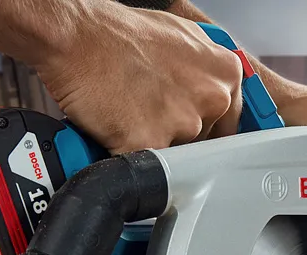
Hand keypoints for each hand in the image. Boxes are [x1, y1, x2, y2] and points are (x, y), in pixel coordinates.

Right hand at [33, 4, 243, 153]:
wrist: (75, 36)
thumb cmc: (119, 34)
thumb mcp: (182, 38)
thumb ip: (208, 72)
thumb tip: (218, 97)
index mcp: (225, 74)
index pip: (230, 123)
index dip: (207, 131)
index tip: (195, 136)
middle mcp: (212, 99)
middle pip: (203, 143)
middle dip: (178, 138)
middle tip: (148, 115)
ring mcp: (183, 124)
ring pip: (176, 158)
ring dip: (154, 147)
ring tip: (130, 116)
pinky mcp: (150, 145)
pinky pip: (145, 167)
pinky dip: (129, 155)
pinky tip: (116, 130)